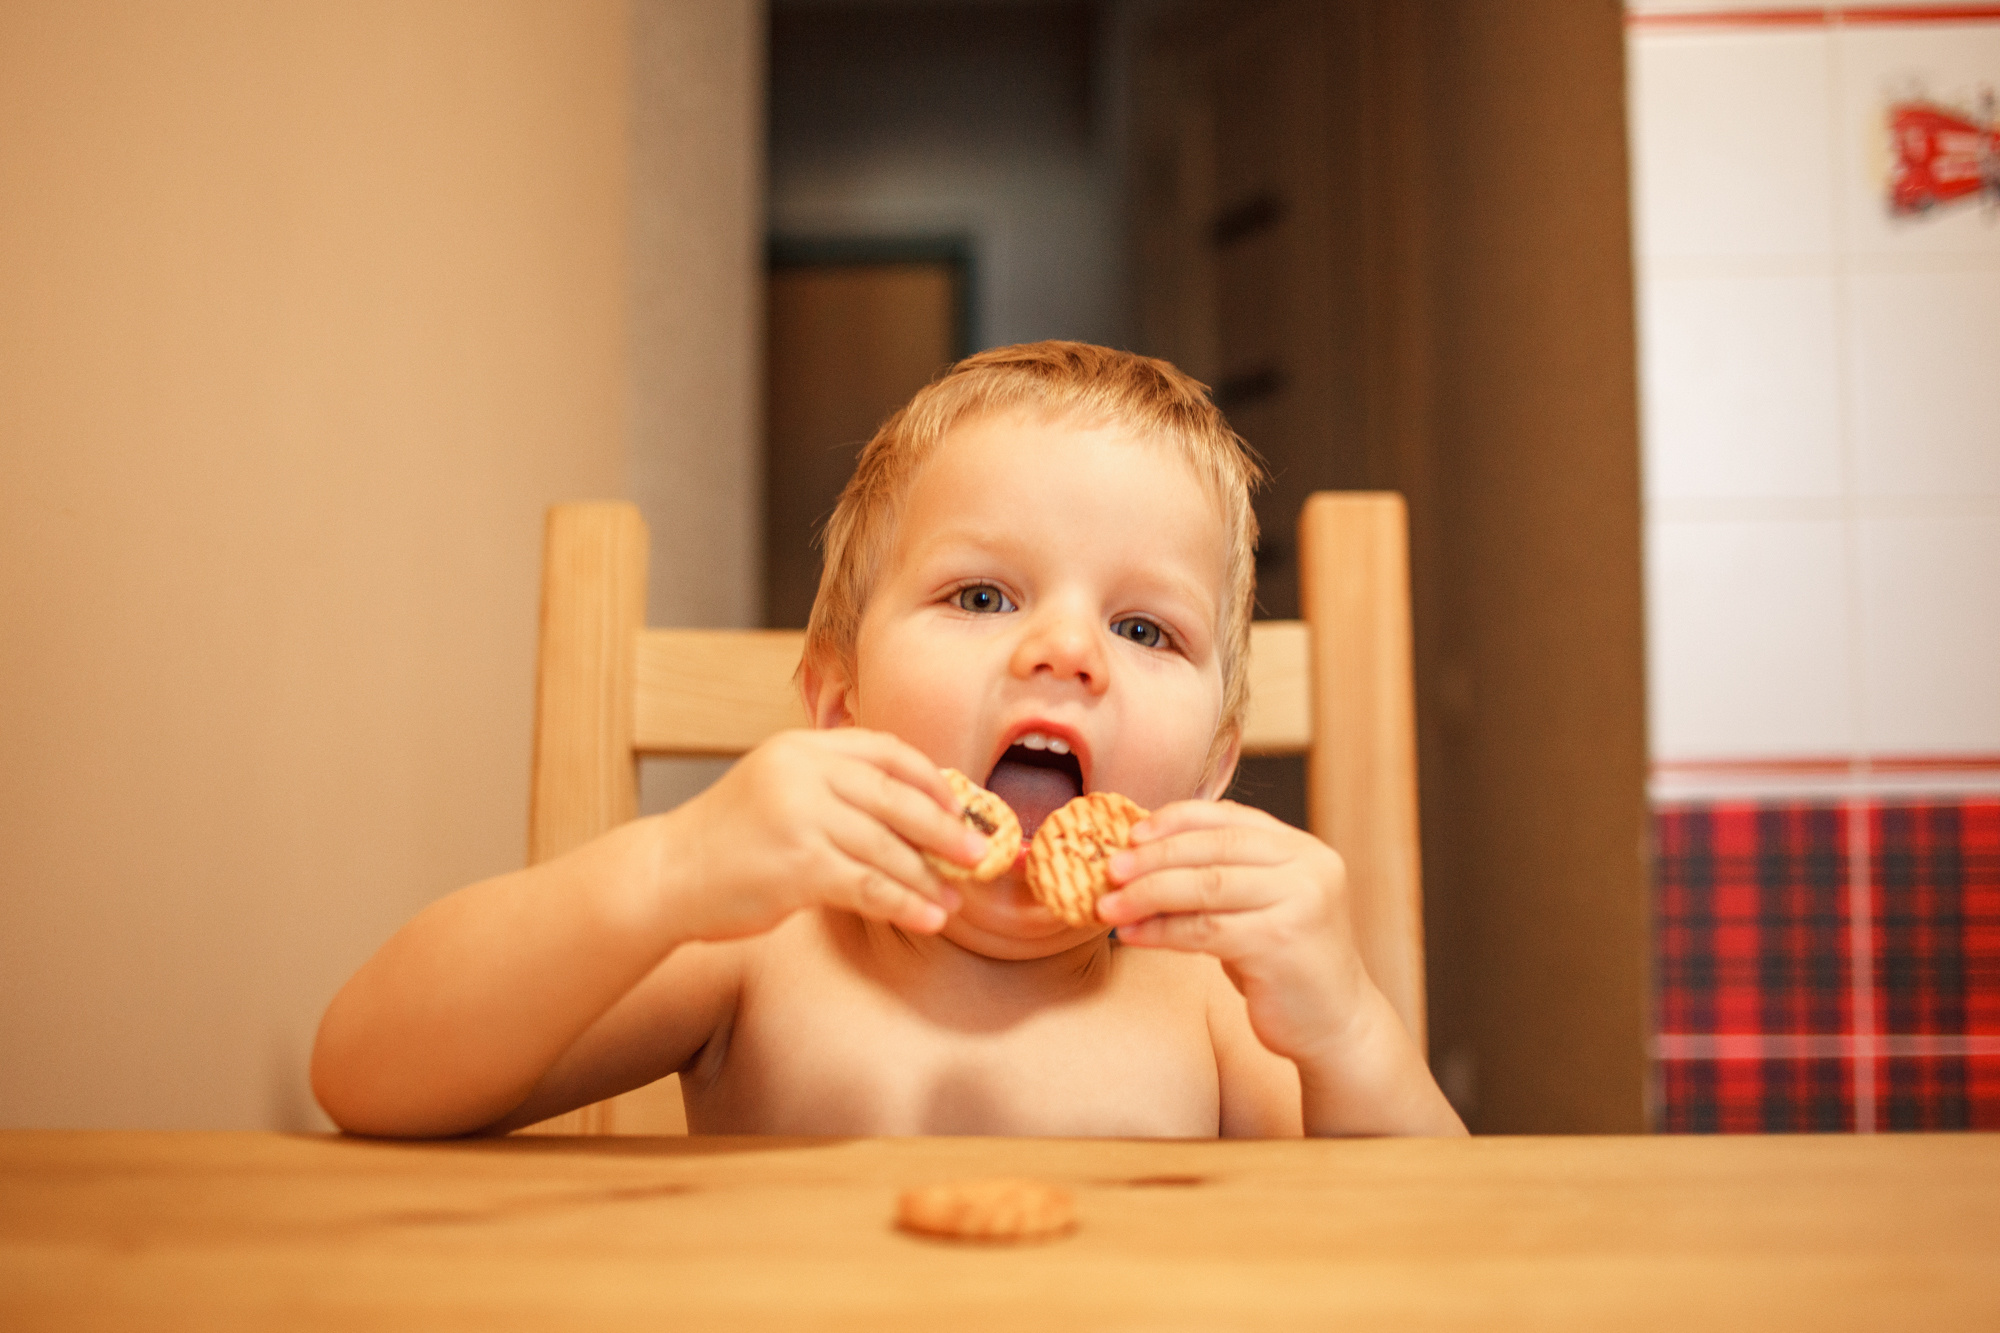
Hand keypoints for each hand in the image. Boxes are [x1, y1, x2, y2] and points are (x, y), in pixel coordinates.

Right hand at [657, 729, 986, 941]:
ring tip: (954, 899)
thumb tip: (912, 810)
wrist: (666, 874)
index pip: (885, 750)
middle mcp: (803, 773)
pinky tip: (927, 919)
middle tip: (977, 853)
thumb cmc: (729, 838)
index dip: (929, 779)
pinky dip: (905, 904)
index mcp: (802, 747)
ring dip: (929, 878)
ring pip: (888, 847)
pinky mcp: (799, 866)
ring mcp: (801, 817)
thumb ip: (832, 785)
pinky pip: (869, 886)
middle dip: (944, 829)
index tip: (958, 806)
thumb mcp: (776, 786)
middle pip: (897, 797)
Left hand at [1096, 800, 1372, 1067]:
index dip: (1175, 820)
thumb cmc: (1285, 963)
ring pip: (1205, 886)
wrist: (1336, 1026)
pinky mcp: (1280, 944)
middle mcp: (1308, 867)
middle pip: (1213, 848)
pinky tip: (1132, 936)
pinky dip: (1161, 931)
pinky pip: (1204, 930)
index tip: (1131, 833)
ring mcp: (1300, 903)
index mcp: (1303, 848)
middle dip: (1153, 857)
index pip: (1229, 817)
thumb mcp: (1261, 905)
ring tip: (1108, 906)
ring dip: (1147, 895)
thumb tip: (1142, 854)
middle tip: (1109, 869)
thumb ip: (1223, 874)